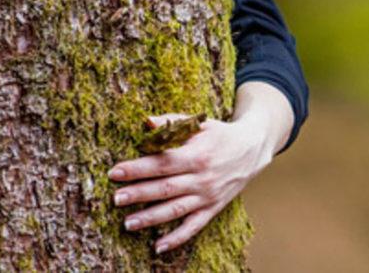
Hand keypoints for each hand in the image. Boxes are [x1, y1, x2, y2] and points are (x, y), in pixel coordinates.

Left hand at [108, 112, 273, 253]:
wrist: (253, 149)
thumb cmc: (220, 134)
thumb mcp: (199, 123)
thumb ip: (172, 122)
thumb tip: (145, 122)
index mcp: (196, 155)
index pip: (162, 163)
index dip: (137, 168)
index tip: (115, 172)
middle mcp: (202, 178)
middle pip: (165, 188)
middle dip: (138, 194)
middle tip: (115, 198)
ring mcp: (208, 196)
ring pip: (175, 210)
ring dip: (151, 218)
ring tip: (127, 223)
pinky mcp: (213, 208)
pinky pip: (193, 226)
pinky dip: (176, 238)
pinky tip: (158, 246)